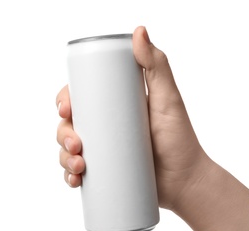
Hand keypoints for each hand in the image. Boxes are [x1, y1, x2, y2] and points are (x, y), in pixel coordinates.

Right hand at [56, 26, 209, 210]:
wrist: (185, 180)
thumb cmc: (179, 139)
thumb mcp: (167, 99)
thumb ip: (157, 65)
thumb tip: (139, 32)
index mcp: (115, 107)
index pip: (82, 98)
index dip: (66, 101)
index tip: (65, 109)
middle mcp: (107, 128)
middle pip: (71, 124)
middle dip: (63, 134)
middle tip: (75, 145)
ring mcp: (105, 151)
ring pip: (70, 150)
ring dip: (63, 157)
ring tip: (78, 167)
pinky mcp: (105, 173)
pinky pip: (78, 172)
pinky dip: (70, 176)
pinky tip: (74, 179)